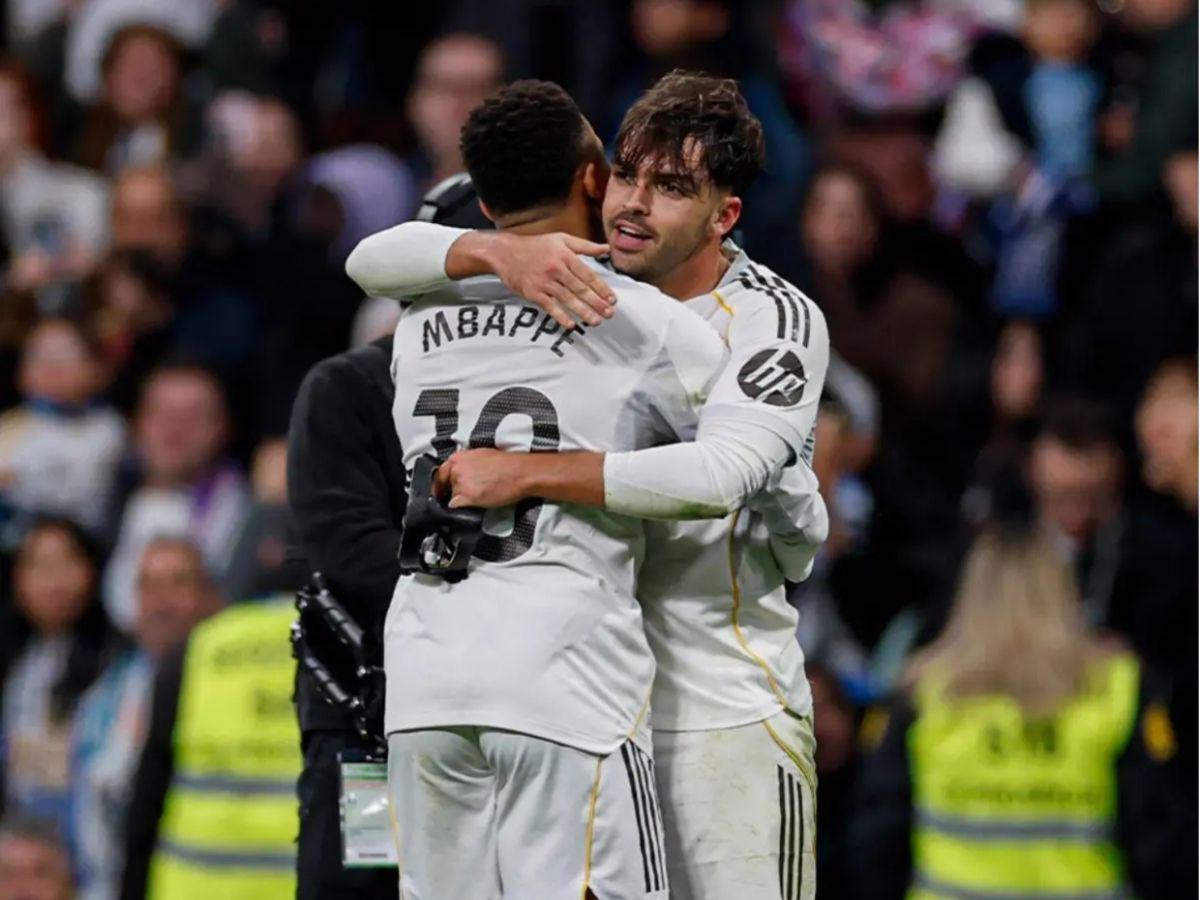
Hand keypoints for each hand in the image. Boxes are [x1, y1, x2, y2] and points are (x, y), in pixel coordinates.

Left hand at [434, 448, 532, 508]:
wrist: (520, 472)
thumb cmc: (507, 463)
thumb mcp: (481, 455)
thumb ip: (466, 463)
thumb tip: (461, 472)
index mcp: (458, 457)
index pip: (440, 473)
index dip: (441, 483)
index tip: (441, 490)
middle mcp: (456, 469)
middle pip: (446, 486)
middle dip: (454, 491)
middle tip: (469, 493)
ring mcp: (461, 484)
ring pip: (452, 497)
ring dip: (462, 499)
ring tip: (479, 496)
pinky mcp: (468, 497)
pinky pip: (456, 506)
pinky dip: (462, 508)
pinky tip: (475, 503)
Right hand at [489, 232, 615, 328]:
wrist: (505, 253)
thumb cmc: (536, 245)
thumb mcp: (561, 238)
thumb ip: (585, 245)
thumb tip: (607, 249)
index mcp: (565, 255)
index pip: (588, 274)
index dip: (601, 288)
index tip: (612, 299)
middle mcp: (556, 269)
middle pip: (580, 289)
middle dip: (597, 303)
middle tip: (609, 314)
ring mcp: (544, 282)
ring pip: (568, 300)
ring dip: (583, 312)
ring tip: (596, 321)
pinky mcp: (533, 293)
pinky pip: (550, 307)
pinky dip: (560, 317)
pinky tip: (571, 325)